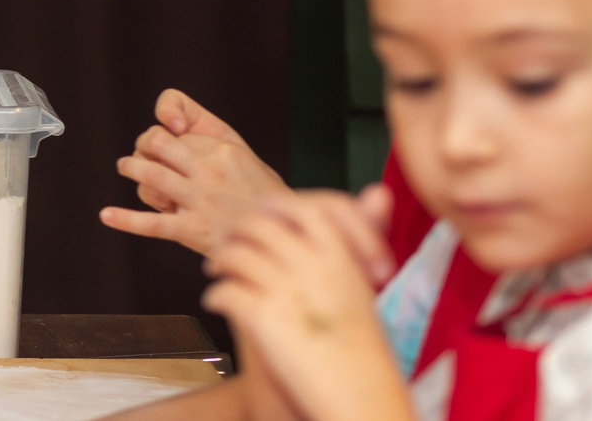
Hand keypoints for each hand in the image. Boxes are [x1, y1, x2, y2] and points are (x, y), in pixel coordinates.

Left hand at [100, 89, 290, 255]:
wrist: (284, 239)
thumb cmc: (263, 198)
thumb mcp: (247, 157)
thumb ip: (214, 139)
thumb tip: (176, 127)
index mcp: (223, 150)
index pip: (176, 133)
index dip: (164, 134)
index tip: (164, 139)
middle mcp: (209, 170)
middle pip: (156, 144)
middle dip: (142, 147)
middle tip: (136, 154)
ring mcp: (199, 199)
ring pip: (150, 175)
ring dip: (131, 168)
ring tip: (125, 167)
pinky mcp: (193, 229)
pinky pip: (152, 223)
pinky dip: (126, 219)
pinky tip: (106, 215)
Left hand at [201, 196, 411, 420]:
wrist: (362, 400)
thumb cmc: (364, 349)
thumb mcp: (364, 288)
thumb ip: (358, 239)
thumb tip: (376, 191)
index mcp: (339, 253)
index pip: (295, 205)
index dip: (268, 209)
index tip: (256, 218)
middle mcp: (310, 263)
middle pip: (256, 224)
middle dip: (235, 231)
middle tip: (226, 244)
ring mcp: (284, 288)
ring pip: (233, 253)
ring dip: (219, 260)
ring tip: (216, 271)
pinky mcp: (261, 317)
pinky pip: (223, 291)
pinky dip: (215, 295)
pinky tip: (215, 303)